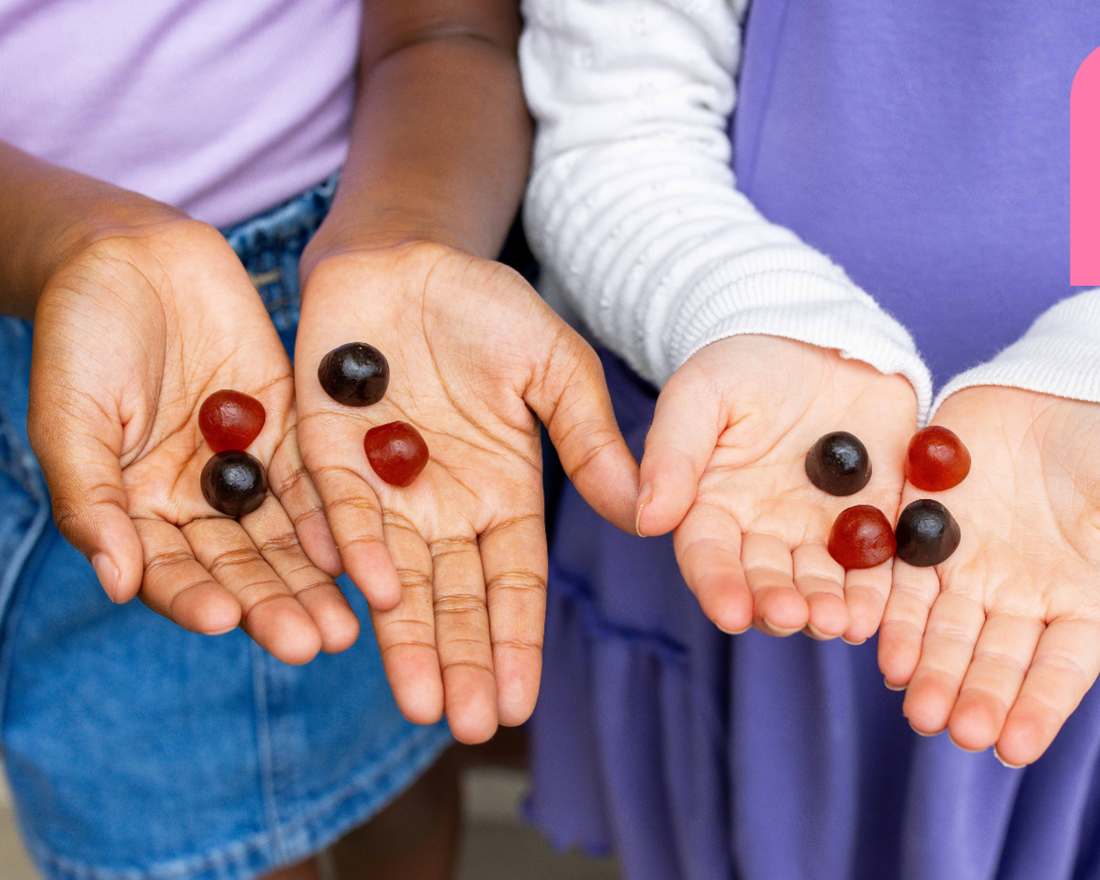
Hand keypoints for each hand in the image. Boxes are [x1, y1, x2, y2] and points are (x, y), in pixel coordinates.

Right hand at [28, 218, 355, 663]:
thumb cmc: (82, 334)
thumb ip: (91, 497)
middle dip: (274, 605)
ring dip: (314, 579)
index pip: (169, 570)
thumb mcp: (71, 416)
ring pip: (284, 534)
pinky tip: (359, 548)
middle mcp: (196, 501)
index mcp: (137, 509)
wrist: (131, 257)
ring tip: (348, 623)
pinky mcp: (288, 431)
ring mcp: (245, 468)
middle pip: (240, 566)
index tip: (223, 621)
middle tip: (313, 643)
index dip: (194, 596)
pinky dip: (332, 514)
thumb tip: (117, 583)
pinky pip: (314, 480)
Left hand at [295, 242, 636, 741]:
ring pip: (394, 575)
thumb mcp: (555, 366)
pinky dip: (355, 548)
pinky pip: (339, 508)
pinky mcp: (324, 451)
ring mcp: (382, 484)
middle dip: (459, 661)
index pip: (511, 582)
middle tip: (465, 726)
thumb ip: (588, 436)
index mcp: (500, 492)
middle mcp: (441, 505)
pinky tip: (372, 595)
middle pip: (452, 597)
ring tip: (418, 701)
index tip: (518, 702)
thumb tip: (641, 512)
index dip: (514, 641)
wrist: (408, 255)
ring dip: (404, 637)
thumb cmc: (488, 308)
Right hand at [637, 336, 917, 640]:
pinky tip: (883, 609)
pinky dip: (882, 590)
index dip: (718, 586)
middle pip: (766, 581)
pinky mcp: (878, 518)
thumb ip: (673, 454)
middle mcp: (764, 531)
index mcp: (712, 508)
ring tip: (840, 623)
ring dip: (829, 608)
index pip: (708, 556)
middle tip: (791, 616)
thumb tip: (648, 519)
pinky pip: (882, 562)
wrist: (817, 338)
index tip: (730, 613)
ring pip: (822, 583)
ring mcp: (821, 530)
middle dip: (777, 604)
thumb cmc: (742, 364)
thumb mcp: (698, 395)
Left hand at [879, 387, 1099, 764]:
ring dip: (927, 666)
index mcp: (1079, 601)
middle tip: (950, 730)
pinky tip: (878, 644)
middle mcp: (1017, 597)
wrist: (1051, 392)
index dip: (1038, 707)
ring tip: (913, 704)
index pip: (1060, 668)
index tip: (1012, 748)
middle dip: (971, 692)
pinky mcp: (921, 532)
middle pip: (992, 656)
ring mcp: (966, 566)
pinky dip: (891, 612)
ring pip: (943, 627)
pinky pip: (901, 578)